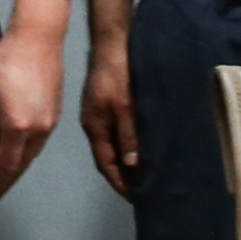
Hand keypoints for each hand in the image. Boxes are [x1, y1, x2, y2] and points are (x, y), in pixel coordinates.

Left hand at [0, 22, 60, 200]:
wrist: (38, 39)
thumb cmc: (4, 64)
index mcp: (18, 128)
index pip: (7, 166)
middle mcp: (38, 131)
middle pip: (22, 164)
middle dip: (7, 178)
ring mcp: (51, 124)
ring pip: (32, 154)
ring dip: (17, 165)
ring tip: (1, 172)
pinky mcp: (56, 115)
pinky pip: (39, 142)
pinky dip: (26, 151)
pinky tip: (16, 150)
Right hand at [79, 31, 140, 195]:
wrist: (113, 40)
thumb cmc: (118, 73)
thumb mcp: (124, 106)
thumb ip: (128, 134)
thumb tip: (131, 164)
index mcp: (95, 127)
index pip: (106, 163)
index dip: (119, 182)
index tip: (135, 198)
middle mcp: (96, 123)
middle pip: (109, 157)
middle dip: (123, 176)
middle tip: (143, 191)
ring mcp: (101, 113)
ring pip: (114, 144)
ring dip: (127, 160)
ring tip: (145, 174)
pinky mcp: (109, 103)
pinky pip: (118, 131)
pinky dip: (129, 144)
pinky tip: (141, 147)